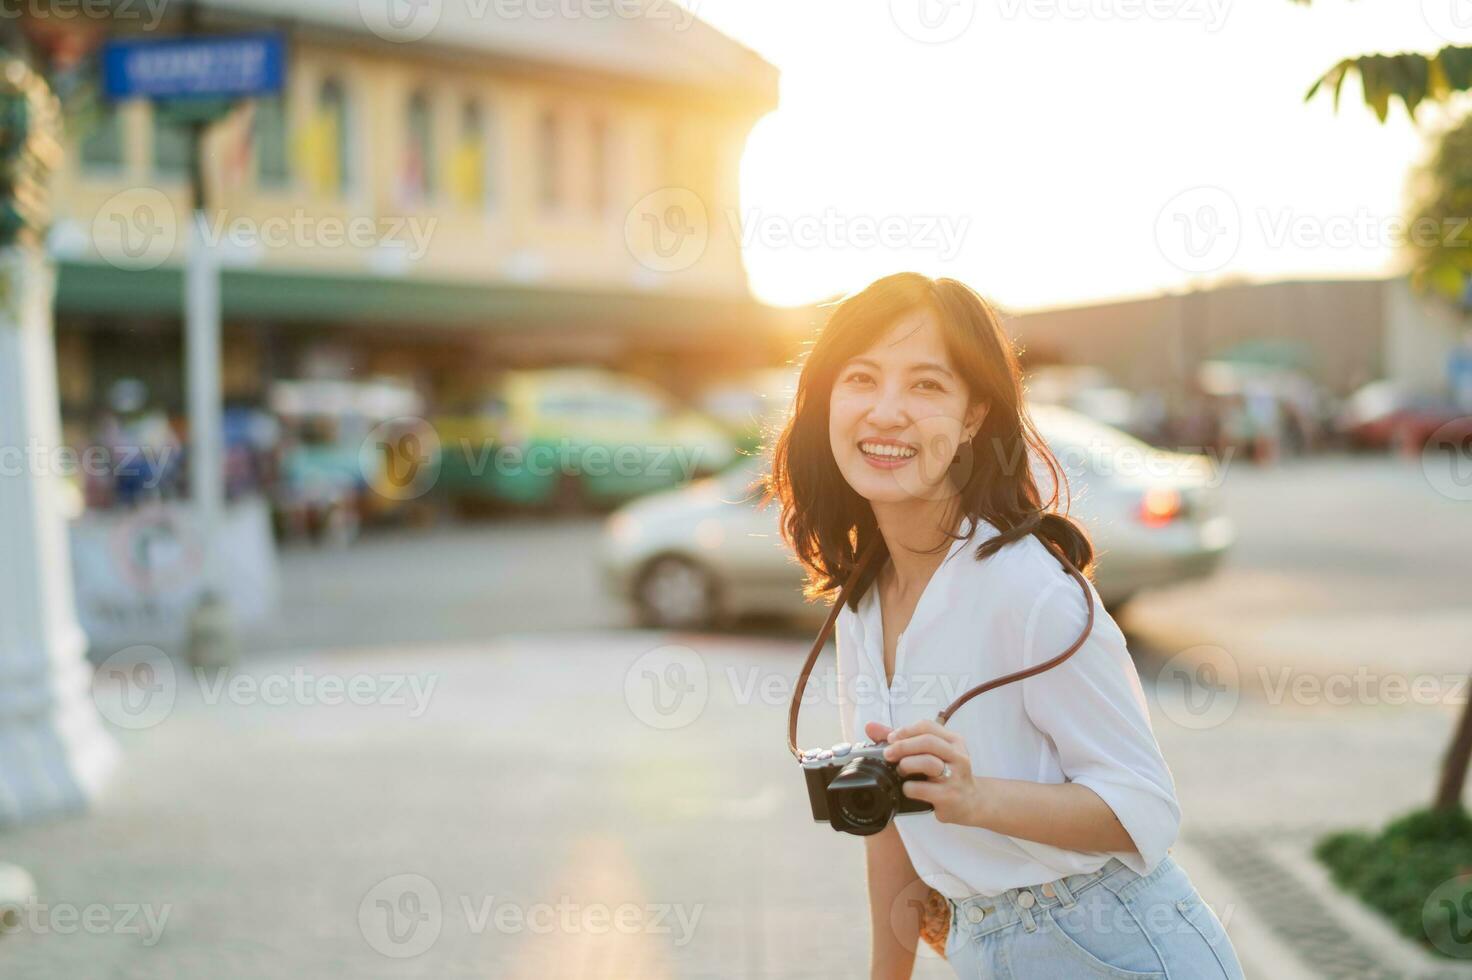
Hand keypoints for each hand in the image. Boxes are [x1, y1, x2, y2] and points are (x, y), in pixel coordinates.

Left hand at [864, 719, 981, 825]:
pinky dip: (909, 787)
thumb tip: (871, 727)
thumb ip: (902, 739)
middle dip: (902, 746)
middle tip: (888, 754)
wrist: (972, 802)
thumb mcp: (932, 754)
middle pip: (927, 742)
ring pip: (928, 763)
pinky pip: (924, 789)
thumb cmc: (947, 774)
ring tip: (900, 770)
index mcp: (954, 741)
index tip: (891, 738)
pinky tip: (908, 788)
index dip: (905, 730)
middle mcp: (958, 756)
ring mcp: (956, 777)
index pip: (927, 726)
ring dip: (907, 765)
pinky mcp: (950, 797)